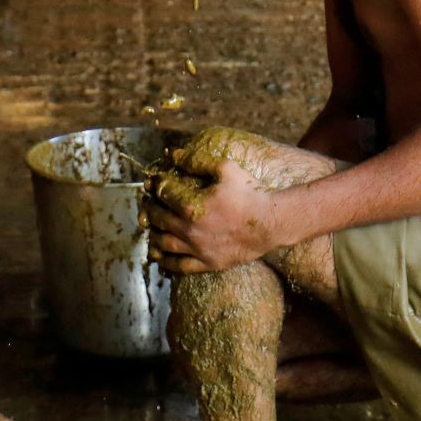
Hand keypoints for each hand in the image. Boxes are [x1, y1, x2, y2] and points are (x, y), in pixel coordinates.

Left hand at [145, 159, 281, 274]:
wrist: (272, 222)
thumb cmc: (250, 192)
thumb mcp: (226, 168)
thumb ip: (198, 160)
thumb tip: (174, 155)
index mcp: (191, 205)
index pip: (163, 192)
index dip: (156, 184)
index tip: (155, 181)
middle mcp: (189, 229)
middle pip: (159, 218)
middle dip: (150, 208)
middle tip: (149, 203)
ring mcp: (198, 249)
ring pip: (164, 243)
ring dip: (153, 234)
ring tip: (151, 228)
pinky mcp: (207, 263)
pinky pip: (179, 266)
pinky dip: (166, 261)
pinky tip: (160, 256)